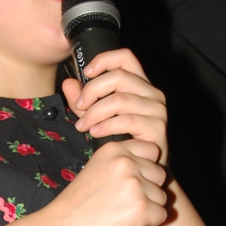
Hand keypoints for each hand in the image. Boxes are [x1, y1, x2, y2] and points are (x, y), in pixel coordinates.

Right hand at [47, 138, 167, 225]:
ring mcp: (135, 185)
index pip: (152, 151)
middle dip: (149, 190)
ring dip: (149, 208)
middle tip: (124, 203)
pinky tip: (126, 225)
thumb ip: (121, 163)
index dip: (145, 170)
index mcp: (114, 149)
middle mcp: (126, 162)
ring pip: (162, 197)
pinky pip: (162, 215)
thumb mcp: (97, 169)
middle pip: (160, 174)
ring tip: (122, 214)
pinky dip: (149, 224)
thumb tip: (152, 167)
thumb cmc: (77, 204)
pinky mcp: (142, 208)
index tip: (129, 184)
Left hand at [62, 49, 168, 165]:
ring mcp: (157, 110)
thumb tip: (68, 83)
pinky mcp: (157, 128)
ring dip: (95, 113)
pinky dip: (106, 126)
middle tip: (78, 106)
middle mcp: (152, 93)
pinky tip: (95, 133)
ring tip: (83, 126)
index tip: (86, 72)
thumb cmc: (123, 140)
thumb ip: (84, 100)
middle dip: (92, 90)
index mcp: (140, 84)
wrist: (144, 168)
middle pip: (118, 76)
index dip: (104, 59)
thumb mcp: (98, 116)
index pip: (126, 57)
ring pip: (119, 100)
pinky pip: (126, 121)